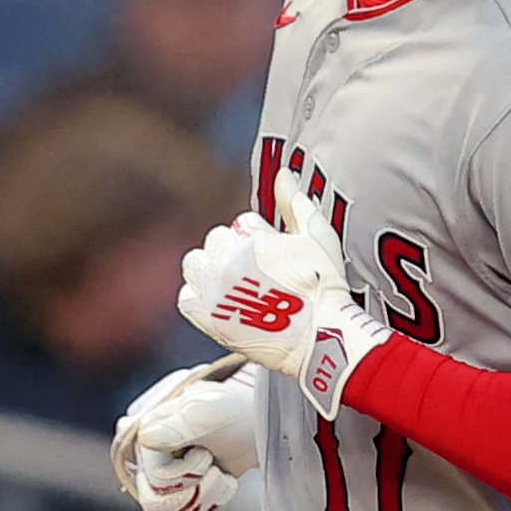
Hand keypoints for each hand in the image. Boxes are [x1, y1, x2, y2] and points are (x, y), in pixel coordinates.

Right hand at [113, 359, 263, 510]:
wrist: (254, 427)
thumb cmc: (233, 414)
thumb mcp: (209, 415)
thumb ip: (177, 428)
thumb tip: (145, 439)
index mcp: (145, 431)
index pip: (155, 477)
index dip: (187, 474)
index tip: (206, 455)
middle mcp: (143, 455)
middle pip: (158, 501)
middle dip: (198, 489)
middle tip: (215, 469)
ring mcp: (154, 475)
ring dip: (204, 498)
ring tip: (220, 476)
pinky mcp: (169, 491)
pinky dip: (204, 506)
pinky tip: (217, 485)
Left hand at [180, 183, 390, 418]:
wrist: (319, 337)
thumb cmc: (323, 287)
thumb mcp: (317, 236)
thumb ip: (295, 202)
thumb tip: (283, 172)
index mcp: (250, 240)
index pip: (242, 224)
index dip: (259, 238)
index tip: (273, 256)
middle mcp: (226, 263)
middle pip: (216, 241)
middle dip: (233, 251)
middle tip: (257, 273)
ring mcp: (213, 291)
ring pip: (195, 265)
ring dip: (209, 270)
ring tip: (235, 286)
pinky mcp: (206, 318)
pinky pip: (186, 298)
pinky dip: (199, 298)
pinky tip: (222, 303)